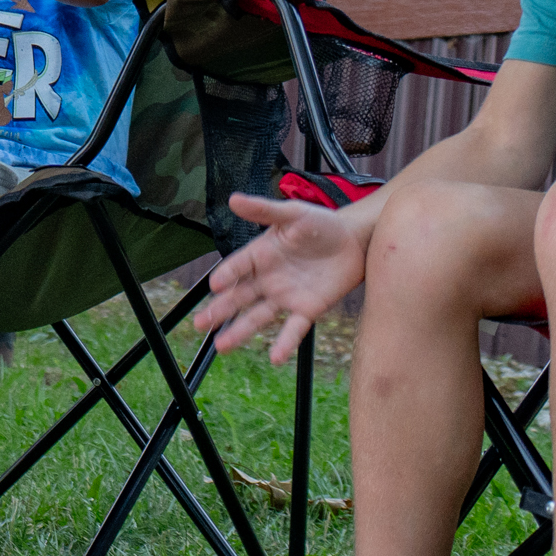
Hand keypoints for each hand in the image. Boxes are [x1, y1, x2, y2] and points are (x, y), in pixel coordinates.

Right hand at [202, 190, 368, 364]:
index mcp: (261, 254)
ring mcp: (285, 296)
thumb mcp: (293, 214)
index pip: (238, 267)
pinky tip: (275, 357)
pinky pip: (293, 328)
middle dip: (219, 311)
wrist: (355, 241)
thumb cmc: (321, 224)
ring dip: (240, 331)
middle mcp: (268, 278)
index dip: (227, 275)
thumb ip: (264, 210)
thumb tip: (233, 199)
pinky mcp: (307, 309)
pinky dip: (284, 343)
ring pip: (258, 317)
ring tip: (222, 346)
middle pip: (239, 297)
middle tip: (200, 324)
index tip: (214, 285)